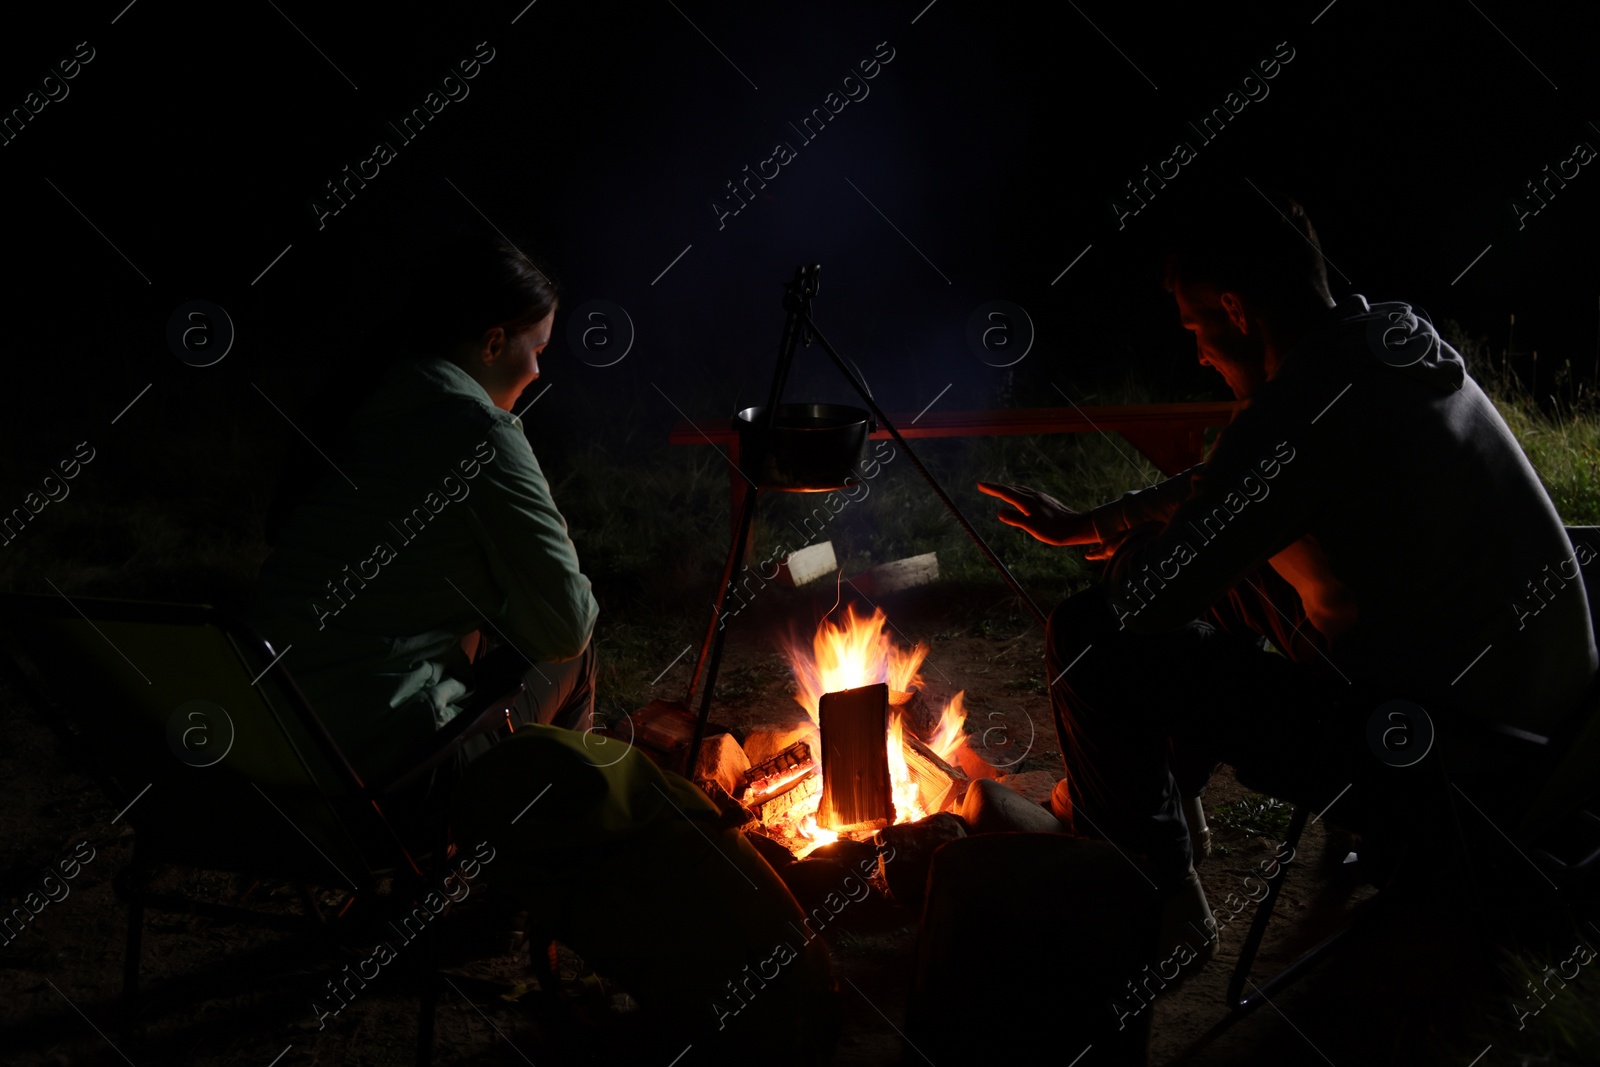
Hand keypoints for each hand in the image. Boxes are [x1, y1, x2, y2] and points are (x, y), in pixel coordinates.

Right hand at [978, 482, 1099, 546]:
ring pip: (1020, 490)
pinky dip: (1018, 493)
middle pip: (1012, 489)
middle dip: (997, 487)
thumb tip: (999, 513)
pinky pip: (1027, 493)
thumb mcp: (1033, 527)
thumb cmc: (1055, 530)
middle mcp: (1034, 496)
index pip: (1006, 492)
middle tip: (984, 486)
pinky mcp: (1046, 501)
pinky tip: (1021, 497)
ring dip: (1008, 489)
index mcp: (1028, 502)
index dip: (992, 488)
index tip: (980, 484)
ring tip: (1000, 490)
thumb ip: (1016, 519)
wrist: (1077, 527)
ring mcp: (1041, 497)